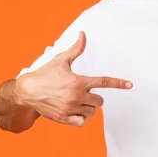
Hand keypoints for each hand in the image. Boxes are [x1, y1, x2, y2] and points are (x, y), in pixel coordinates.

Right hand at [15, 31, 132, 126]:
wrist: (27, 91)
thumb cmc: (46, 74)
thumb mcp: (61, 60)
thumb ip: (76, 49)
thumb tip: (83, 34)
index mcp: (78, 81)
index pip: (104, 82)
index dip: (119, 83)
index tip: (130, 85)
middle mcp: (76, 96)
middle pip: (100, 101)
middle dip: (95, 97)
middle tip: (83, 93)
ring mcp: (70, 108)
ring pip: (92, 112)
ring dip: (88, 108)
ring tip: (76, 101)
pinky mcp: (64, 118)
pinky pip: (82, 122)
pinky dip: (81, 118)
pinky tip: (74, 111)